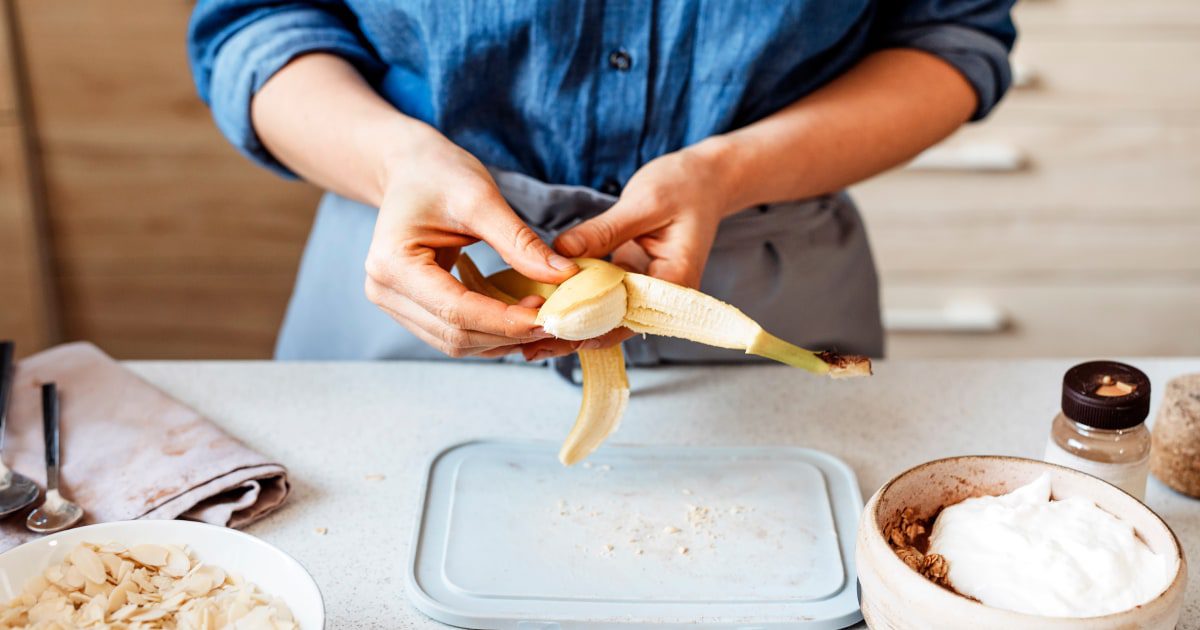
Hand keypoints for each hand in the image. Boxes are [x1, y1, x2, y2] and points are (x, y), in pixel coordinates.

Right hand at [364, 128, 581, 357]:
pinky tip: (517, 316)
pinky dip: (488, 332)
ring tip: (539, 316)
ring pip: (454, 342)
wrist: (411, 169)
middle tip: (552, 319)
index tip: (548, 318)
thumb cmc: (440, 174)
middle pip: (454, 334)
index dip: (505, 321)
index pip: (456, 310)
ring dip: (500, 338)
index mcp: (393, 263)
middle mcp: (384, 291)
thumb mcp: (482, 199)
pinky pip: (453, 333)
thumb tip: (563, 276)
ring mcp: (393, 303)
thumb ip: (519, 242)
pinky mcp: (410, 308)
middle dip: (507, 333)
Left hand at [529, 143, 735, 356]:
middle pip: (613, 326)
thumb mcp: (643, 203)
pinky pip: (602, 296)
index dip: (588, 327)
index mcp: (674, 283)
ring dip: (569, 324)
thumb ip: (603, 231)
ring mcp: (645, 289)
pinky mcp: (631, 278)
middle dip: (571, 335)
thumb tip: (561, 252)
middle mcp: (661, 295)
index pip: (627, 318)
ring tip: (527, 336)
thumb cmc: (684, 186)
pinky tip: (545, 305)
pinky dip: (576, 300)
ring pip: (604, 316)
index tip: (552, 328)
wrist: (706, 180)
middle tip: (529, 345)